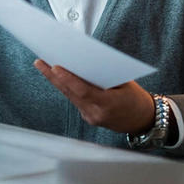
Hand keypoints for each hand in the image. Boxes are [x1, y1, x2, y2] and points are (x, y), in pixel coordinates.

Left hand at [34, 59, 154, 133]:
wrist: (143, 120)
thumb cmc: (136, 99)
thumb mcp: (125, 84)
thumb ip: (105, 76)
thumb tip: (85, 63)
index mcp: (108, 105)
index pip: (83, 91)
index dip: (68, 79)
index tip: (55, 66)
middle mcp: (96, 114)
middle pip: (70, 93)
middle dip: (53, 76)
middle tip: (40, 62)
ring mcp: (90, 117)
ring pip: (70, 97)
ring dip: (57, 82)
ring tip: (44, 66)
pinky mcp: (88, 117)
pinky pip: (75, 100)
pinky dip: (67, 88)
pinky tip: (58, 78)